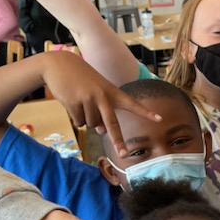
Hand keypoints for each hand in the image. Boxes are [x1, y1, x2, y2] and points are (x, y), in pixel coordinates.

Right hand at [39, 51, 160, 155]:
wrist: (59, 65)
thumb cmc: (82, 81)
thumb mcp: (97, 94)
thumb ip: (102, 112)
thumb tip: (101, 132)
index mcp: (113, 92)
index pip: (133, 104)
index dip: (146, 113)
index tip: (160, 119)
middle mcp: (103, 96)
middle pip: (111, 123)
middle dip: (118, 141)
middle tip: (124, 155)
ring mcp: (88, 99)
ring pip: (90, 124)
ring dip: (86, 119)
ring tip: (81, 101)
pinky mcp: (74, 102)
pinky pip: (78, 122)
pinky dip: (75, 117)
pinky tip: (72, 102)